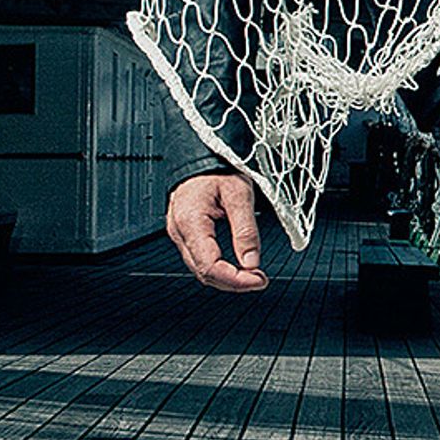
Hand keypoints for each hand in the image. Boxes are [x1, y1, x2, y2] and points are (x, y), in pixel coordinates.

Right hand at [166, 171, 268, 291]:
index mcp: (190, 221)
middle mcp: (179, 232)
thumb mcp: (240, 193)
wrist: (201, 157)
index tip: (258, 280)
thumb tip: (252, 262)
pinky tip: (236, 267)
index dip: (235, 279)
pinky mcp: (184, 235)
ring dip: (227, 278)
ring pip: (200, 270)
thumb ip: (246, 230)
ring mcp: (179, 235)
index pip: (209, 266)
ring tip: (252, 275)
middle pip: (204, 273)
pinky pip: (199, 260)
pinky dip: (219, 269)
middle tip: (260, 280)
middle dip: (233, 282)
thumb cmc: (218, 169)